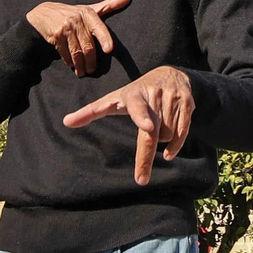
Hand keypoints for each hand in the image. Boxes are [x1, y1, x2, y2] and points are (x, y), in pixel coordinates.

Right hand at [26, 0, 130, 76]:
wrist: (43, 14)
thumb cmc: (72, 13)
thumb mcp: (89, 8)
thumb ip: (109, 6)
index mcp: (88, 13)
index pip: (99, 27)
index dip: (105, 38)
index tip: (109, 49)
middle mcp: (77, 19)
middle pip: (88, 46)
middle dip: (91, 61)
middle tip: (92, 70)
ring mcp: (65, 28)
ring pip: (77, 52)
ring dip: (80, 65)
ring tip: (82, 72)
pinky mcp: (55, 35)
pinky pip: (65, 53)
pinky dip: (69, 61)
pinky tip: (72, 65)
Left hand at [63, 66, 193, 184]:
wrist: (171, 73)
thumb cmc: (136, 93)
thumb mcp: (114, 99)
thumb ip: (91, 111)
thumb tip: (65, 122)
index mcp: (134, 95)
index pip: (136, 107)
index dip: (141, 116)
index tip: (146, 126)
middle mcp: (154, 94)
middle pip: (152, 132)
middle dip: (146, 157)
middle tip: (141, 179)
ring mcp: (173, 98)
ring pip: (167, 134)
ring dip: (161, 141)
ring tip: (156, 128)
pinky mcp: (187, 103)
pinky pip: (182, 132)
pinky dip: (175, 146)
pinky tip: (168, 153)